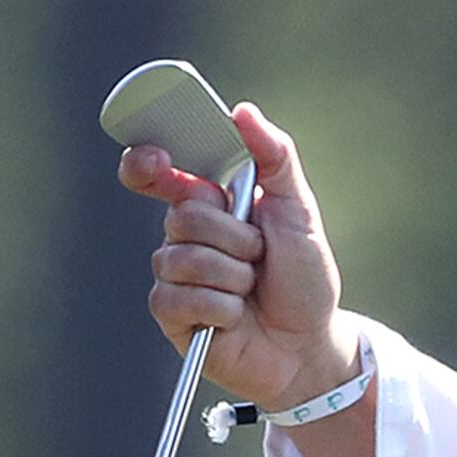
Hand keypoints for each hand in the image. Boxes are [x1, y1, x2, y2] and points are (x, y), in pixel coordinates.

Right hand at [120, 102, 353, 412]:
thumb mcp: (299, 210)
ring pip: (183, 258)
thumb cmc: (304, 277)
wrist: (308, 344)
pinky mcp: (172, 315)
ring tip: (251, 289)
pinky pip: (179, 298)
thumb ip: (275, 156)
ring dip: (233, 277)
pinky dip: (221, 308)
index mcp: (210, 205)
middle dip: (235, 237)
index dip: (148, 163)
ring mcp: (175, 276)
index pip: (161, 174)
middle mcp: (186, 236)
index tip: (156, 159)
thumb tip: (243, 111)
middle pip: (183, 215)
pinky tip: (235, 317)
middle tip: (259, 255)